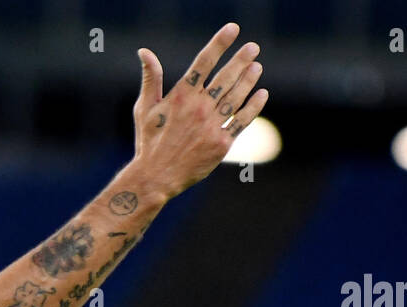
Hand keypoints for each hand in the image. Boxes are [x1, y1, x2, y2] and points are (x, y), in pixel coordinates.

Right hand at [131, 23, 267, 203]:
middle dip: (241, 60)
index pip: (204, 62)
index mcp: (181, 97)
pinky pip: (242, 121)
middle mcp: (199, 108)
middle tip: (253, 48)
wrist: (156, 177)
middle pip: (225, 78)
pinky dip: (253, 107)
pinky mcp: (221, 144)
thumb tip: (144, 51)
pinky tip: (262, 94)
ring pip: (236, 97)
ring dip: (248, 80)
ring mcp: (212, 126)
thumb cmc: (149, 142)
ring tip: (257, 66)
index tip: (232, 30)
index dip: (219, 44)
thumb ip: (151, 78)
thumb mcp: (144, 108)